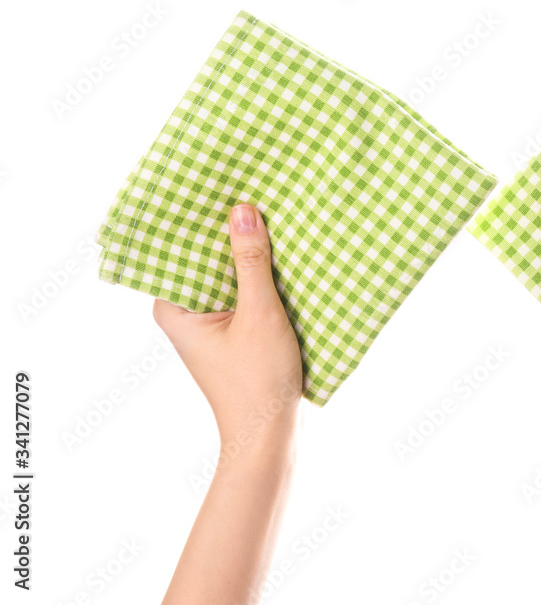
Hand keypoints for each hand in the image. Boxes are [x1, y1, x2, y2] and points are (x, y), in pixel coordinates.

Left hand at [153, 203, 302, 446]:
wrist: (271, 437)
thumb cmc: (257, 381)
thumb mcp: (259, 313)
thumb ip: (251, 261)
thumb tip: (242, 209)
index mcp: (175, 307)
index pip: (181, 247)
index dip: (201, 217)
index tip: (221, 183)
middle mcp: (187, 312)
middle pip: (207, 258)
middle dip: (231, 232)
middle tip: (255, 190)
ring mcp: (212, 324)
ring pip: (230, 275)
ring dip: (251, 254)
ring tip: (274, 214)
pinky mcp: (237, 333)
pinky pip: (246, 293)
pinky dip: (263, 277)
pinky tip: (286, 255)